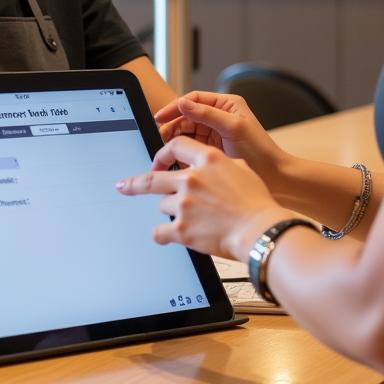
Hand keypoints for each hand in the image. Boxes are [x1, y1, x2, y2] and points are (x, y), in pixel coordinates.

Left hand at [116, 135, 285, 260]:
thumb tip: (211, 166)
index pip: (175, 146)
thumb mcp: (242, 170)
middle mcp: (192, 179)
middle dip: (134, 184)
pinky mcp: (182, 228)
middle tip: (123, 186)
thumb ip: (220, 164)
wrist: (260, 231)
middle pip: (152, 178)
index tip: (153, 162)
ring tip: (191, 221)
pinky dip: (161, 235)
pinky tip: (166, 237)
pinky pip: (160, 231)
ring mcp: (184, 203)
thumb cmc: (257, 204)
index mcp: (208, 160)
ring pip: (163, 206)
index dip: (161, 153)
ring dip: (172, 212)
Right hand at [153, 91, 284, 183]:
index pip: (193, 100)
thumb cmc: (260, 151)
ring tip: (166, 150)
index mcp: (226, 104)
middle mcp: (219, 117)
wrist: (275, 178)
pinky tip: (177, 159)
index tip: (160, 117)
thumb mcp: (233, 128)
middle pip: (187, 117)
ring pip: (187, 133)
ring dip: (176, 140)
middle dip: (173, 126)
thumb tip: (183, 103)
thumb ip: (207, 114)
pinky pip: (192, 147)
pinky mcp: (213, 150)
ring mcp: (215, 134)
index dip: (175, 108)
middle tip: (162, 138)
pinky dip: (183, 152)